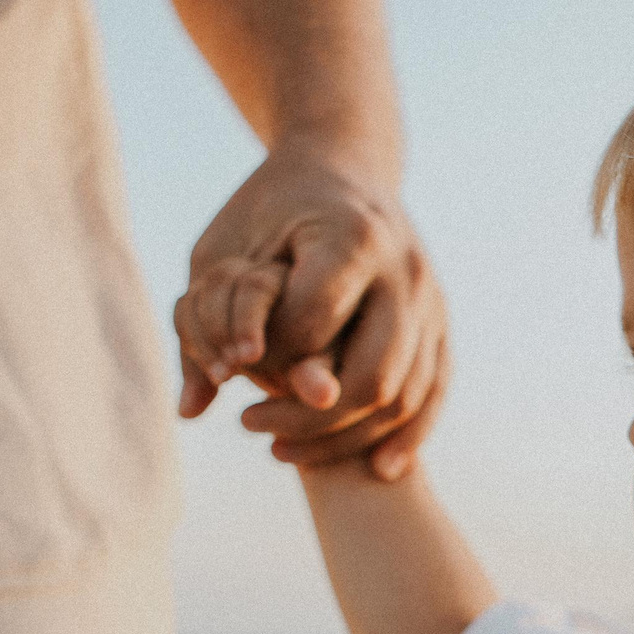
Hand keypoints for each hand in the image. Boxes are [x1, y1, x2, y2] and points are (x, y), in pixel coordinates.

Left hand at [171, 144, 442, 478]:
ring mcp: (431, 301)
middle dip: (310, 418)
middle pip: (372, 376)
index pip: (314, 323)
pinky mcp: (440, 324)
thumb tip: (193, 411)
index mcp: (353, 237)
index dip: (270, 354)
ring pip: (405, 396)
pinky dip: (409, 436)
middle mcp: (404, 271)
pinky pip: (433, 393)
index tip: (235, 365)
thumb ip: (208, 327)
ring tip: (284, 450)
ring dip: (348, 439)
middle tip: (251, 425)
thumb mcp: (225, 253)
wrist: (343, 165)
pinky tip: (380, 469)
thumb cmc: (270, 211)